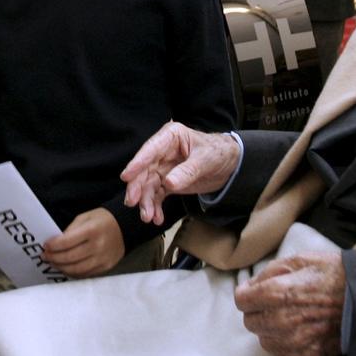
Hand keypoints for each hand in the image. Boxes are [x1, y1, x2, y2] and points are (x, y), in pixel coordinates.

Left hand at [42, 208, 124, 278]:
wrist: (126, 227)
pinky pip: (85, 274)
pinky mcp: (106, 267)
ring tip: (54, 263)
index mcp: (92, 230)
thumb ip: (71, 230)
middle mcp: (98, 246)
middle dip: (54, 258)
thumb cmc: (103, 220)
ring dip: (61, 267)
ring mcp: (103, 259)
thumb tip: (56, 244)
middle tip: (46, 256)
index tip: (46, 245)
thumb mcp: (86, 217)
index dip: (53, 245)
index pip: (66, 242)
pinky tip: (66, 268)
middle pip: (70, 258)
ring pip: (76, 269)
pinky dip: (73, 272)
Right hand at [120, 121, 240, 224]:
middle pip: (144, 170)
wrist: (229, 164)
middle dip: (138, 187)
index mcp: (171, 137)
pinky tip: (157, 218)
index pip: (150, 149)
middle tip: (133, 202)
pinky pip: (157, 195)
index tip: (126, 176)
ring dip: (146, 202)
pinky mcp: (167, 182)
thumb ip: (188, 171)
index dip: (137, 163)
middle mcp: (162, 151)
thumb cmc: (218, 152)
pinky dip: (155, 207)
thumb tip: (169, 183)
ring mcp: (163, 167)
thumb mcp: (206, 160)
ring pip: (148, 185)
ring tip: (148, 217)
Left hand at [233, 252, 345, 355]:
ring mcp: (295, 341)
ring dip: (270, 329)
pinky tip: (297, 331)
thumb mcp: (299, 260)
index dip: (247, 293)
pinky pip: (281, 355)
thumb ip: (269, 273)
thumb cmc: (333, 274)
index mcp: (278, 292)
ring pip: (264, 339)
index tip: (255, 291)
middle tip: (275, 302)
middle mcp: (283, 320)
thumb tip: (250, 286)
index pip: (241, 301)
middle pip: (250, 322)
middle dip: (258, 311)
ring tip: (289, 316)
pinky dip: (284, 344)